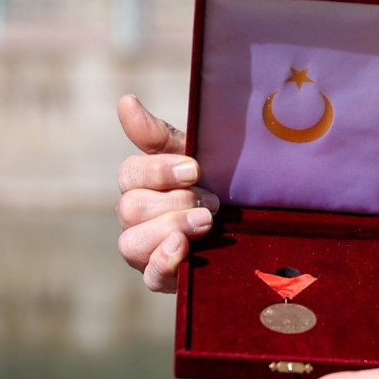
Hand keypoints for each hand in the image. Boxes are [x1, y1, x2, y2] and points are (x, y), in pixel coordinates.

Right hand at [115, 94, 218, 292]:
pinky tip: (183, 250)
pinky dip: (163, 263)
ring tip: (206, 222)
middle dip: (173, 202)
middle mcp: (137, 216)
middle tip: (213, 202)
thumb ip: (160, 136)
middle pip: (131, 208)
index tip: (194, 169)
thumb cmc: (220, 182)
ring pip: (131, 243)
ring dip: (169, 229)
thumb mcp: (197, 155)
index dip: (159, 171)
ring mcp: (147, 249)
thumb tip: (125, 101)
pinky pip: (149, 276)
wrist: (253, 223)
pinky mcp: (163, 278)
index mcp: (144, 184)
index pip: (130, 174)